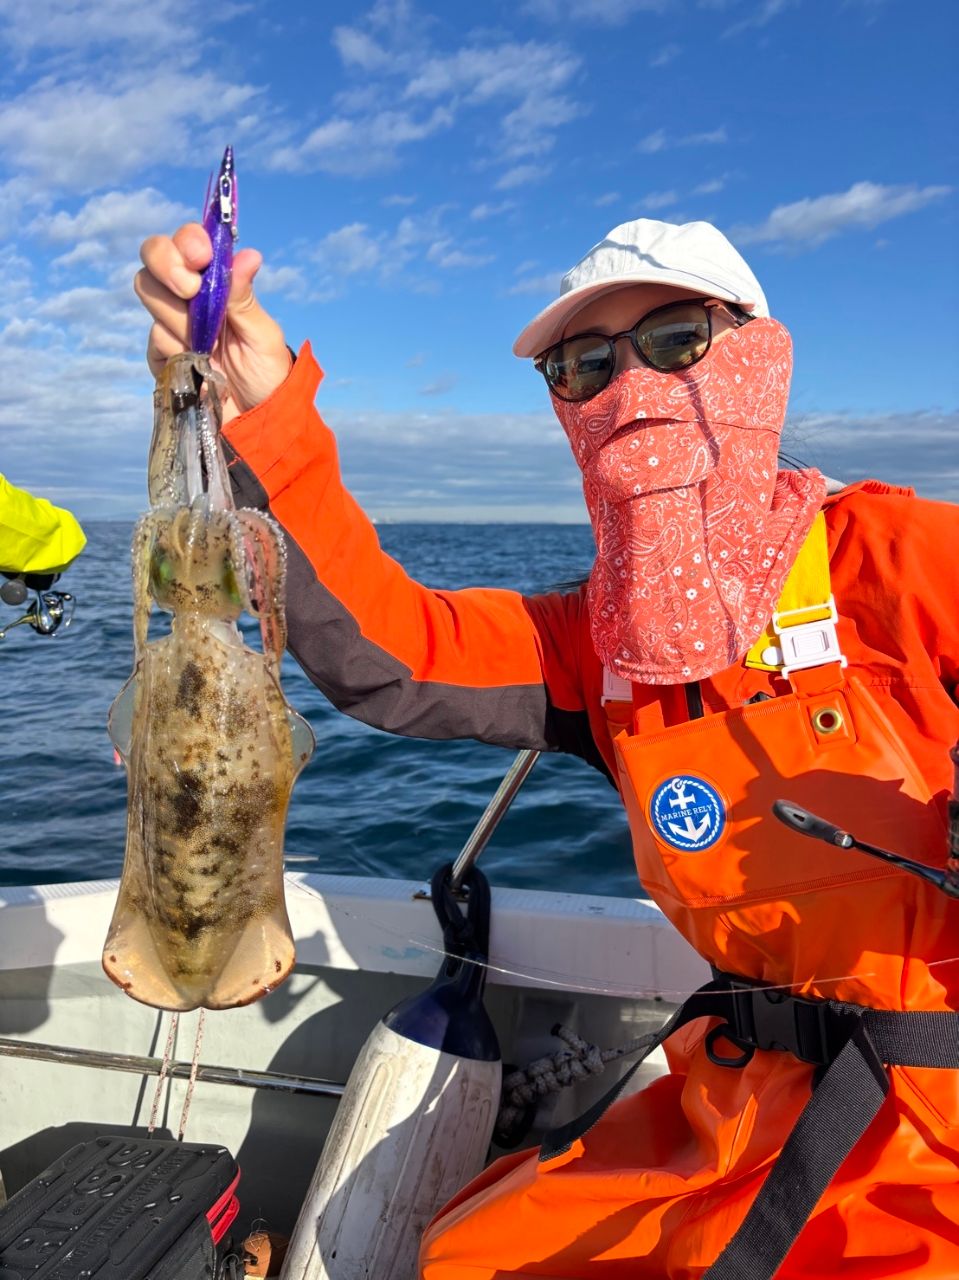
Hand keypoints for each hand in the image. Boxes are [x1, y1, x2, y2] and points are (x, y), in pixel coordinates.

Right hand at [135, 223, 291, 422]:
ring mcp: (171, 324)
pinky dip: (175, 351)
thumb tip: (248, 255)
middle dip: (168, 268)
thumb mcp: (263, 336)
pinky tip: (197, 366)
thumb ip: (245, 298)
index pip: (187, 243)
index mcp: (216, 283)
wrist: (255, 421)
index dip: (186, 241)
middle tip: (191, 293)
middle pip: (153, 258)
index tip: (201, 257)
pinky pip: (154, 340)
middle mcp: (189, 296)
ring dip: (180, 320)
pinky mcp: (160, 354)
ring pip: (151, 297)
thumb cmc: (268, 374)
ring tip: (208, 346)